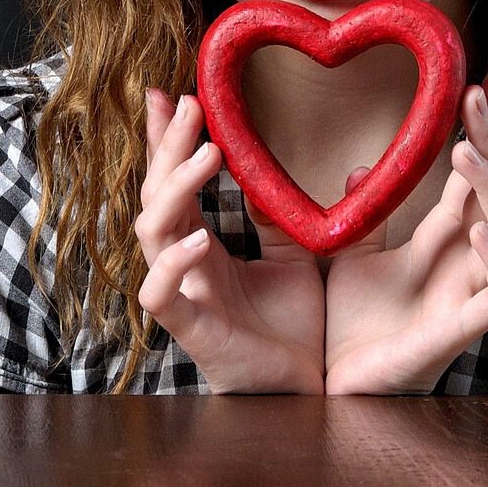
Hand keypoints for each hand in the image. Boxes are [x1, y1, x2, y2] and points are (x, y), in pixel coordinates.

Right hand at [136, 89, 324, 393]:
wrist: (308, 393)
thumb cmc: (295, 330)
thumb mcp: (300, 257)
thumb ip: (295, 216)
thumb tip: (337, 163)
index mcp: (204, 245)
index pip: (175, 182)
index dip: (168, 140)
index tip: (170, 93)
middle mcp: (185, 265)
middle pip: (155, 195)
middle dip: (167, 148)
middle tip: (189, 105)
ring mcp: (184, 296)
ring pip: (150, 233)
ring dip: (174, 188)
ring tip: (208, 154)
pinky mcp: (192, 330)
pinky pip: (160, 295)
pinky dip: (172, 263)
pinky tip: (198, 235)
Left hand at [322, 73, 487, 394]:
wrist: (336, 389)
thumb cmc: (354, 327)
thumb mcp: (350, 254)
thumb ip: (361, 212)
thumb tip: (360, 167)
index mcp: (441, 238)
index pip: (471, 173)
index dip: (481, 128)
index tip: (485, 79)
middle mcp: (464, 260)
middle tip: (476, 95)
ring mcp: (468, 294)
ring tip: (467, 152)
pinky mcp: (461, 333)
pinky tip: (483, 233)